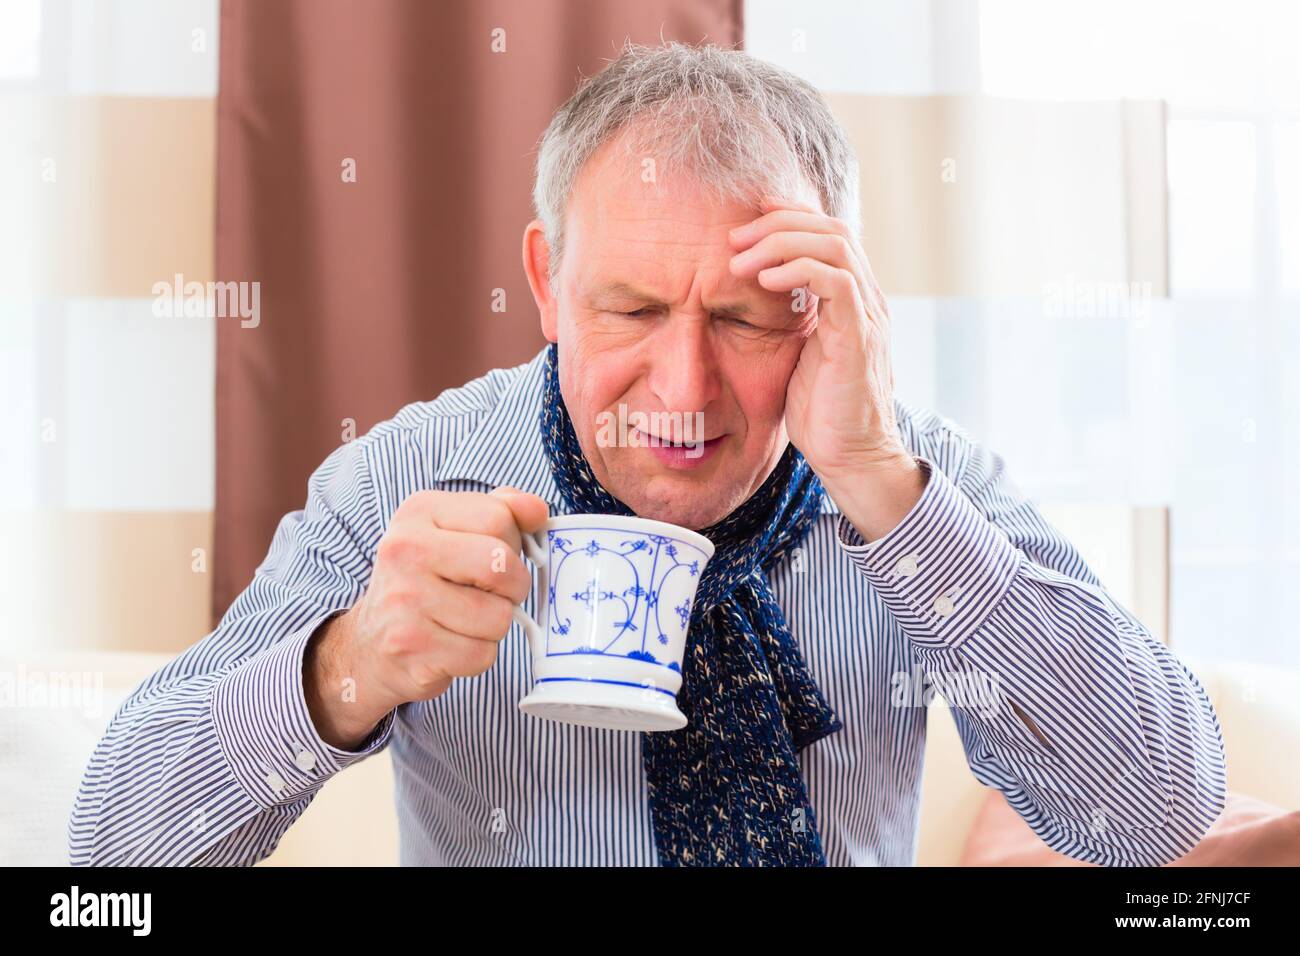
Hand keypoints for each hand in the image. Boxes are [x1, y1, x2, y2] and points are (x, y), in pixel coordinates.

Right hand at [305, 486, 547, 748]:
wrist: (369, 643)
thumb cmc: (425, 581)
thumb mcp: (453, 531)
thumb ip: (501, 510)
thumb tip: (538, 510)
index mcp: (419, 512)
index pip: (499, 517)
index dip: (512, 542)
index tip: (495, 556)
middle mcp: (405, 550)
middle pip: (502, 565)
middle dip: (513, 586)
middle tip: (493, 593)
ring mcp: (405, 600)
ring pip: (499, 616)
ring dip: (495, 625)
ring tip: (467, 620)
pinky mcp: (412, 647)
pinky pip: (482, 654)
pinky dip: (478, 655)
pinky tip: (453, 644)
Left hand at [728, 197, 924, 540]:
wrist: (849, 456)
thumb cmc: (821, 411)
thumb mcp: (799, 353)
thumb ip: (790, 319)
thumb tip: (755, 293)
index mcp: (853, 300)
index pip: (830, 234)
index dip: (791, 217)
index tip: (750, 218)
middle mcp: (867, 300)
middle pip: (832, 229)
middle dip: (779, 223)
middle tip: (734, 237)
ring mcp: (867, 316)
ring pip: (835, 245)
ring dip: (781, 243)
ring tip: (740, 259)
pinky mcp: (859, 336)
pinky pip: (835, 281)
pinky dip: (797, 270)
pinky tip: (762, 281)